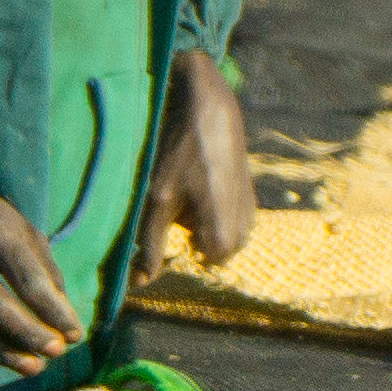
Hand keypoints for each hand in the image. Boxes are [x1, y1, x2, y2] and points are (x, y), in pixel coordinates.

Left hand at [148, 46, 255, 270]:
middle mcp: (245, 224)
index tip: (172, 231)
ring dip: (208, 225)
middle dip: (200, 238)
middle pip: (219, 251)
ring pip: (229, 234)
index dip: (187, 251)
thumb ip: (151, 244)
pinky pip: (235, 216)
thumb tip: (140, 283)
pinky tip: (202, 185)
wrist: (208, 108)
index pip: (210, 262)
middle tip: (179, 210)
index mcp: (223, 231)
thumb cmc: (179, 153)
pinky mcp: (250, 190)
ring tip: (190, 196)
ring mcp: (250, 206)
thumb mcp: (157, 199)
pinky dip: (218, 210)